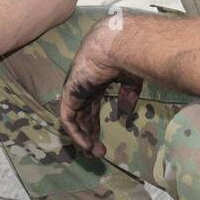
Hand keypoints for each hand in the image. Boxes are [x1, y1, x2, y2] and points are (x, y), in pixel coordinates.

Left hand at [60, 22, 141, 157]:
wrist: (117, 46)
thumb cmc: (128, 57)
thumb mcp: (131, 80)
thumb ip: (128, 95)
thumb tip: (125, 112)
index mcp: (96, 81)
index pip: (91, 107)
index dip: (95, 125)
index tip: (102, 142)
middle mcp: (83, 86)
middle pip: (82, 116)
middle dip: (89, 135)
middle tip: (96, 153)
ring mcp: (74, 89)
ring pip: (74, 119)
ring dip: (83, 138)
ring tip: (93, 153)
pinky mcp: (70, 93)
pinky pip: (68, 117)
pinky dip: (76, 132)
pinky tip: (86, 144)